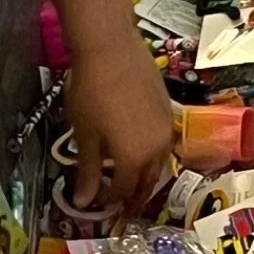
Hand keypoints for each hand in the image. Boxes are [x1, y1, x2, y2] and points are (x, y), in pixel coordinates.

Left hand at [66, 30, 173, 209]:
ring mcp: (167, 128)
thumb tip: (84, 201)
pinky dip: (150, 155)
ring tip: (129, 180)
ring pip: (159, 163)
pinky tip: (137, 149)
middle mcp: (158, 148)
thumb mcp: (85, 134)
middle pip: (148, 181)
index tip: (98, 205)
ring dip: (145, 176)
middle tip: (121, 206)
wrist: (111, 47)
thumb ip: (87, 170)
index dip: (111, 201)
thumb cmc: (91, 91)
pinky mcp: (169, 110)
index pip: (125, 190)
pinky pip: (162, 143)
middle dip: (134, 196)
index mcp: (135, 158)